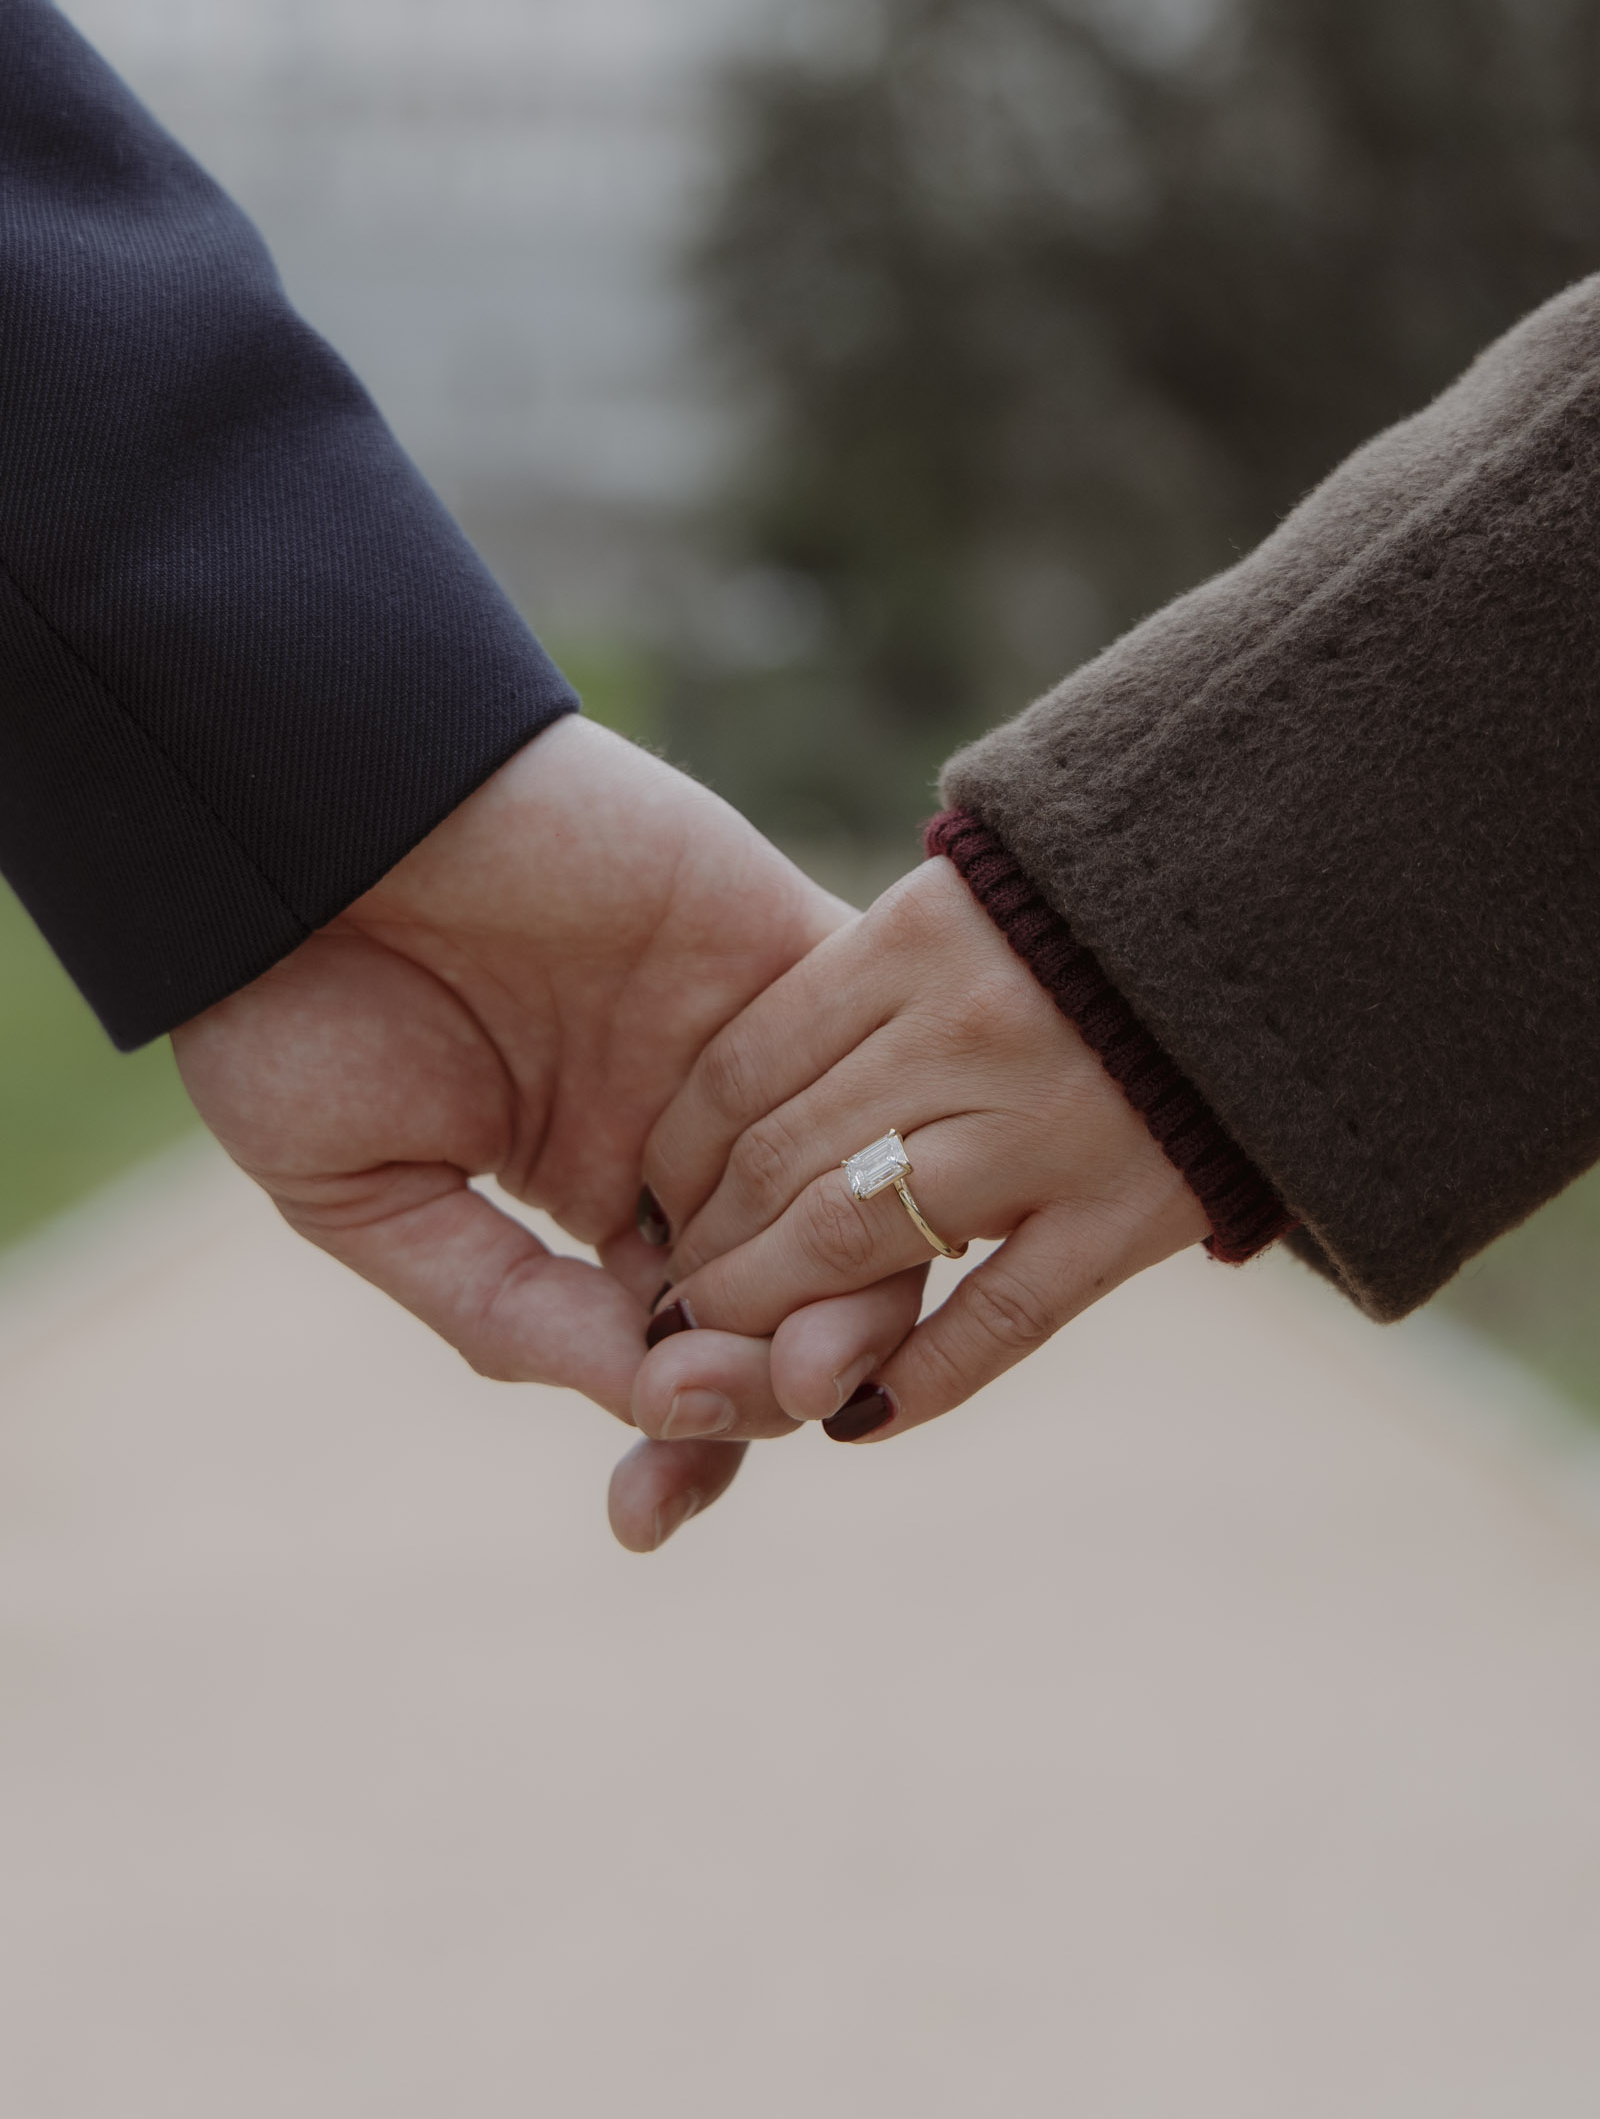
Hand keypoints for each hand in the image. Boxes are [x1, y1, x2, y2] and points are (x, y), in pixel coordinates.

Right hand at [172, 715, 849, 1548]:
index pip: (680, 1348)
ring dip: (836, 1298)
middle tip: (735, 1417)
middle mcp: (689, 1133)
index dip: (676, 1440)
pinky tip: (843, 1237)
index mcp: (594, 1196)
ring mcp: (745, 1046)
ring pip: (848, 1196)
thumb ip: (511, 1310)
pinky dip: (871, 1150)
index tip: (639, 1518)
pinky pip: (871, 1057)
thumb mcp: (372, 1201)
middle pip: (785, 1292)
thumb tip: (651, 1404)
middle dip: (770, 1386)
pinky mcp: (784, 945)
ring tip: (795, 1368)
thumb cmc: (295, 1006)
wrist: (302, 820)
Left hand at [632, 855, 1206, 1445]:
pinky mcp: (1131, 1213)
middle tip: (665, 1302)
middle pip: (777, 1164)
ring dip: (764, 1314)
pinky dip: (913, 1378)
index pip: (740, 1067)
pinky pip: (996, 1319)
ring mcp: (1049, 1129)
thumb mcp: (978, 895)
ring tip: (718, 1355)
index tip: (651, 1198)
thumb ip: (871, 972)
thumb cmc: (1115, 909)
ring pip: (850, 1244)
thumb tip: (752, 1072)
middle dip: (702, 1247)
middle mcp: (966, 1034)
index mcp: (917, 941)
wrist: (1297, 915)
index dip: (676, 1152)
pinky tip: (852, 1417)